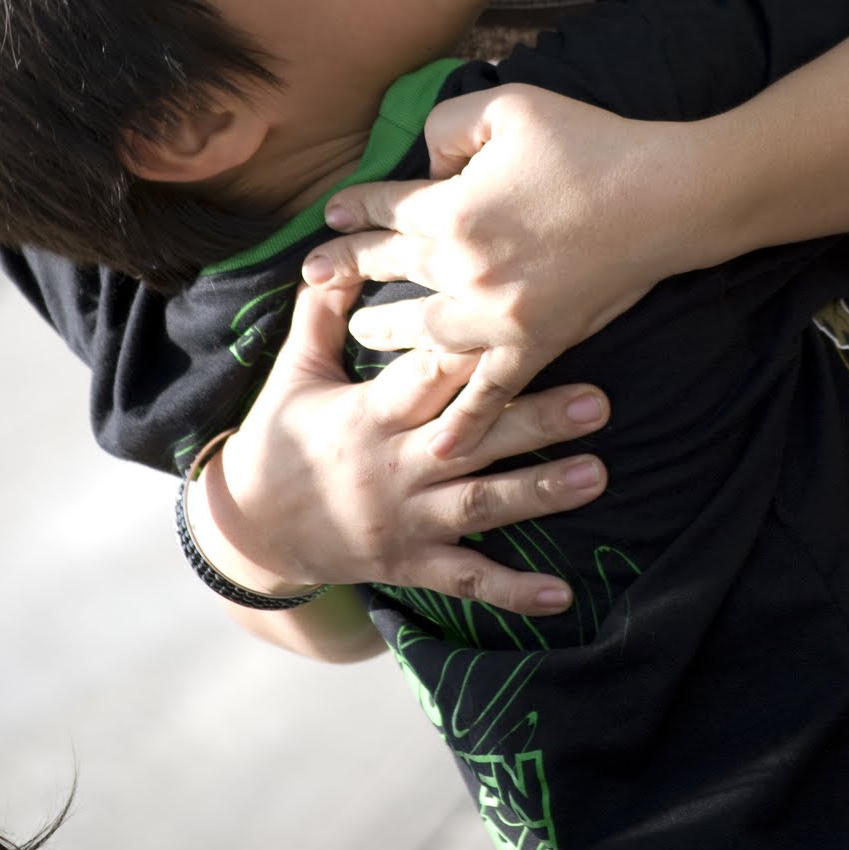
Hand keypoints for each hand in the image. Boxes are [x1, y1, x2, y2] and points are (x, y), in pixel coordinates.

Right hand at [210, 278, 610, 616]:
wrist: (250, 530)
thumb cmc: (278, 436)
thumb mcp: (295, 370)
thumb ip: (321, 314)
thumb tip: (334, 254)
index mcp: (368, 415)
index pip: (424, 378)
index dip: (469, 356)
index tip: (518, 329)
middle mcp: (393, 467)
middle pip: (472, 439)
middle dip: (535, 420)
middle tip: (598, 400)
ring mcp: (405, 520)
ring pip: (481, 505)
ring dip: (540, 492)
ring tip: (597, 474)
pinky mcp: (410, 564)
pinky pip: (466, 580)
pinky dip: (513, 592)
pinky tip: (563, 595)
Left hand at [306, 85, 671, 455]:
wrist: (664, 196)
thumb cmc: (589, 142)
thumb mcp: (509, 104)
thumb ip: (450, 126)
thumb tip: (426, 159)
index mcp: (452, 209)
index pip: (384, 210)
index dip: (355, 209)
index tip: (332, 215)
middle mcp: (463, 268)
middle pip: (390, 272)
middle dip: (347, 270)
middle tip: (314, 275)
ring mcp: (498, 315)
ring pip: (423, 335)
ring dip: (386, 335)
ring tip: (363, 336)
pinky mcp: (537, 344)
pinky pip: (490, 392)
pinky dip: (464, 421)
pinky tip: (441, 444)